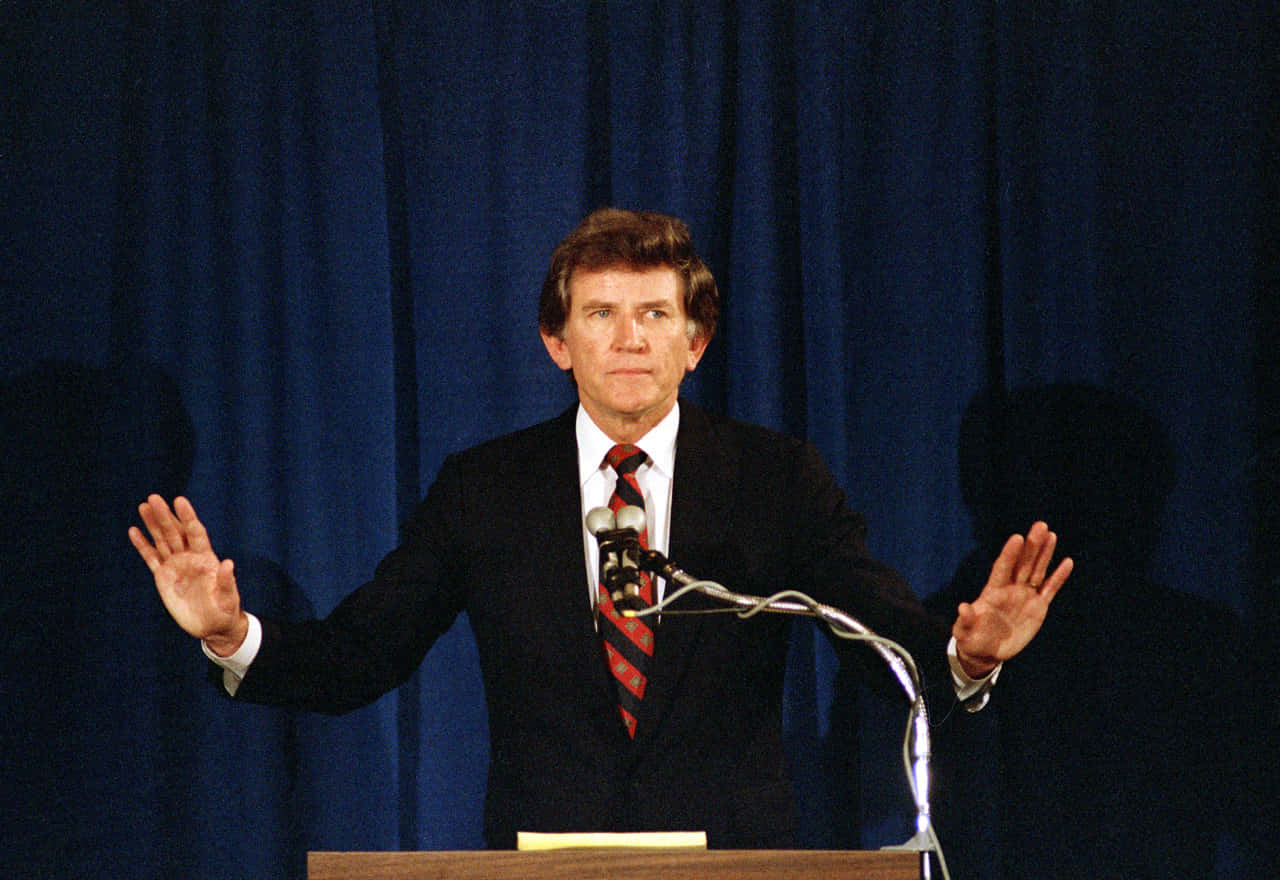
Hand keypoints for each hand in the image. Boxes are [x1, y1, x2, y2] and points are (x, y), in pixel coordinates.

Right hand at [128, 495, 247, 655]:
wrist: (212, 625)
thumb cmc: (225, 611)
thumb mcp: (228, 597)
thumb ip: (226, 581)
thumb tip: (228, 563)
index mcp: (206, 559)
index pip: (196, 532)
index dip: (188, 517)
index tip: (179, 500)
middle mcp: (190, 558)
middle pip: (175, 532)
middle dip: (165, 516)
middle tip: (154, 497)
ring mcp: (176, 566)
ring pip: (162, 540)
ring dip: (153, 524)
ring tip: (144, 505)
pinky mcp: (163, 577)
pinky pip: (151, 558)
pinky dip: (142, 545)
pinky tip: (134, 531)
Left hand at [952, 521, 1072, 677]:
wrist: (986, 651)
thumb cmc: (971, 639)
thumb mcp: (964, 631)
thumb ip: (965, 620)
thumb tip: (963, 607)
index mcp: (993, 592)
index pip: (1002, 568)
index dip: (1010, 554)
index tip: (1017, 538)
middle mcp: (1010, 589)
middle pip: (1023, 563)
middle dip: (1032, 545)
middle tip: (1040, 525)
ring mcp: (1025, 596)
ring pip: (1037, 571)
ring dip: (1045, 553)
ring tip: (1051, 534)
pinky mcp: (1037, 607)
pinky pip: (1050, 589)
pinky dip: (1058, 577)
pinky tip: (1067, 562)